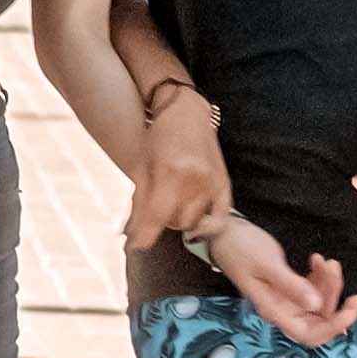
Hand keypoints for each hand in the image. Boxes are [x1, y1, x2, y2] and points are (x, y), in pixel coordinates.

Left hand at [124, 86, 228, 248]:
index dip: (143, 236)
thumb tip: (131, 235)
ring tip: (173, 203)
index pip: (157, 217)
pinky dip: (206, 225)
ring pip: (194, 222)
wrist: (186, 112)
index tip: (134, 245)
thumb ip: (138, 202)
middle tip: (155, 208)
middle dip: (162, 221)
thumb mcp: (140, 165)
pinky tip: (196, 219)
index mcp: (171, 172)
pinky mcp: (225, 184)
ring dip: (180, 219)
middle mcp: (196, 180)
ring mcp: (213, 182)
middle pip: (176, 223)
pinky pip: (219, 218)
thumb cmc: (158, 136)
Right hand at [204, 214, 356, 349]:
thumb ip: (291, 285)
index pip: (310, 334)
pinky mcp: (288, 285)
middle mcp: (282, 310)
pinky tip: (317, 259)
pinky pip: (312, 288)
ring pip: (318, 301)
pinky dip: (320, 276)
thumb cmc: (241, 249)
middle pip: (319, 318)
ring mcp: (286, 299)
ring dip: (328, 282)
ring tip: (324, 260)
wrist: (224, 234)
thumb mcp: (268, 266)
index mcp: (275, 312)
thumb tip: (316, 305)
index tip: (353, 307)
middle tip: (336, 269)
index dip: (334, 326)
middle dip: (334, 297)